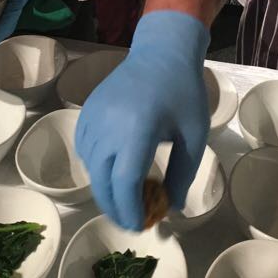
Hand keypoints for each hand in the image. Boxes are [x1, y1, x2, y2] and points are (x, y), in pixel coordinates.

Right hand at [75, 11, 209, 230]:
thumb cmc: (183, 93)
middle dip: (114, 207)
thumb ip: (183, 174)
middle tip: (130, 220)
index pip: (124, 182)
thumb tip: (172, 207)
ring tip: (124, 196)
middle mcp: (109, 126)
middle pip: (102, 181)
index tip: (139, 225)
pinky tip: (111, 168)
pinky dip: (94, 165)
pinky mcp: (86, 111)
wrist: (161, 53)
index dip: (129, 210)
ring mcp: (93, 117)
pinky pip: (83, 148)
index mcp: (138, 131)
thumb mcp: (193, 136)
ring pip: (90, 167)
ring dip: (104, 187)